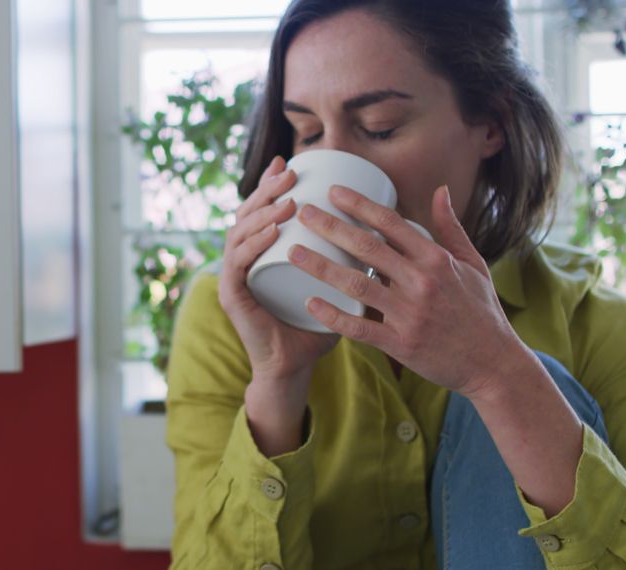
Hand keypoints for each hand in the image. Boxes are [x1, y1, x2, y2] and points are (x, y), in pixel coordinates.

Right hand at [218, 156, 339, 453]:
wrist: (293, 367)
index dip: (270, 183)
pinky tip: (272, 231)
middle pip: (248, 212)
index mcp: (261, 251)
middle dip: (266, 189)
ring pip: (240, 232)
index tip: (291, 162)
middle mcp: (242, 258)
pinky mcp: (231, 296)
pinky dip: (253, 244)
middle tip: (290, 172)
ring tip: (288, 200)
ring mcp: (233, 276)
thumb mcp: (338, 283)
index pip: (262, 208)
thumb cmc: (317, 326)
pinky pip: (238, 264)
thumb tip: (393, 232)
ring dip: (263, 212)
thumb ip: (360, 259)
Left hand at [287, 184, 531, 397]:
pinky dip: (333, 316)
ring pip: (356, 285)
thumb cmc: (480, 310)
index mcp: (436, 259)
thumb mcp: (473, 264)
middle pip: (367, 248)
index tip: (333, 192)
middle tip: (302, 213)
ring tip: (293, 252)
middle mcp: (422, 283)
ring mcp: (410, 314)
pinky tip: (309, 303)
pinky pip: (360, 328)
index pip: (391, 223)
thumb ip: (451, 228)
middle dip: (331, 227)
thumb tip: (439, 190)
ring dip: (321, 267)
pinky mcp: (401, 344)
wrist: (493, 364)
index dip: (360, 205)